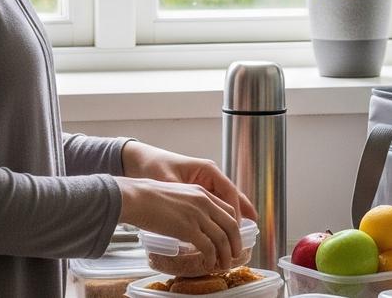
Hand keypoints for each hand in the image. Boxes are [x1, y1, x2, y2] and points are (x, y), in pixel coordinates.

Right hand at [115, 177, 241, 270]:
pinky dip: (212, 258)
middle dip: (236, 242)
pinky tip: (209, 263)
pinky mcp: (188, 228)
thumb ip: (188, 204)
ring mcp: (197, 215)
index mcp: (202, 192)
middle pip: (230, 224)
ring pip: (222, 238)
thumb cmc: (149, 197)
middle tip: (236, 253)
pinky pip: (207, 247)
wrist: (137, 197)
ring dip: (227, 254)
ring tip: (225, 264)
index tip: (233, 236)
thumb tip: (190, 221)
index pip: (228, 209)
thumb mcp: (177, 194)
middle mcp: (204, 202)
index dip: (234, 225)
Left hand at [121, 141, 258, 221]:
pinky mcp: (198, 190)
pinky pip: (214, 203)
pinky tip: (225, 226)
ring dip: (233, 214)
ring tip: (244, 230)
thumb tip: (193, 217)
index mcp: (207, 170)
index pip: (229, 191)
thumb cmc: (155, 167)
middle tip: (251, 229)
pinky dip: (221, 214)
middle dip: (241, 212)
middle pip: (231, 195)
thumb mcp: (168, 182)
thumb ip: (182, 198)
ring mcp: (205, 182)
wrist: (141, 161)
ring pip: (224, 200)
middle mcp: (210, 175)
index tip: (237, 227)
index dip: (236, 209)